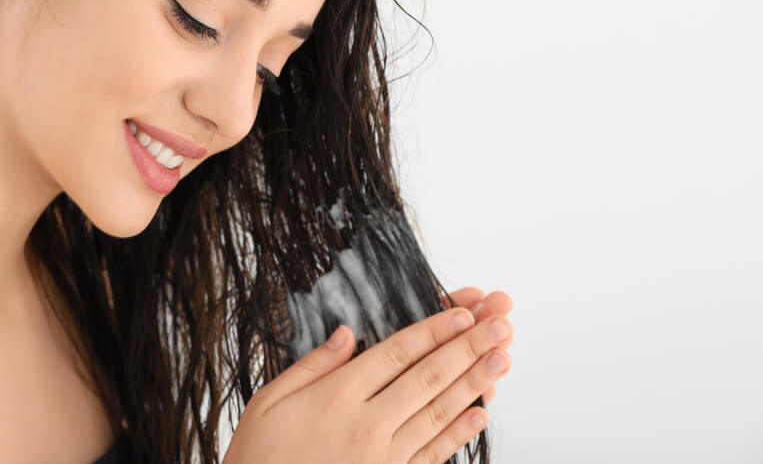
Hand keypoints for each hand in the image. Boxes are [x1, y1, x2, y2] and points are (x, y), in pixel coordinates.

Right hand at [222, 295, 513, 463]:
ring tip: (502, 358)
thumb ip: (311, 366)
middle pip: (427, 377)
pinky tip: (481, 412)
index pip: (396, 354)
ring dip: (474, 383)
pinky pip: (432, 454)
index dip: (433, 331)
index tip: (463, 313)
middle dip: (468, 347)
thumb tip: (347, 334)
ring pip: (438, 412)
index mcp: (336, 397)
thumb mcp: (269, 402)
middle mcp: (366, 424)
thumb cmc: (260, 458)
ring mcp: (382, 457)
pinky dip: (459, 433)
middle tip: (500, 324)